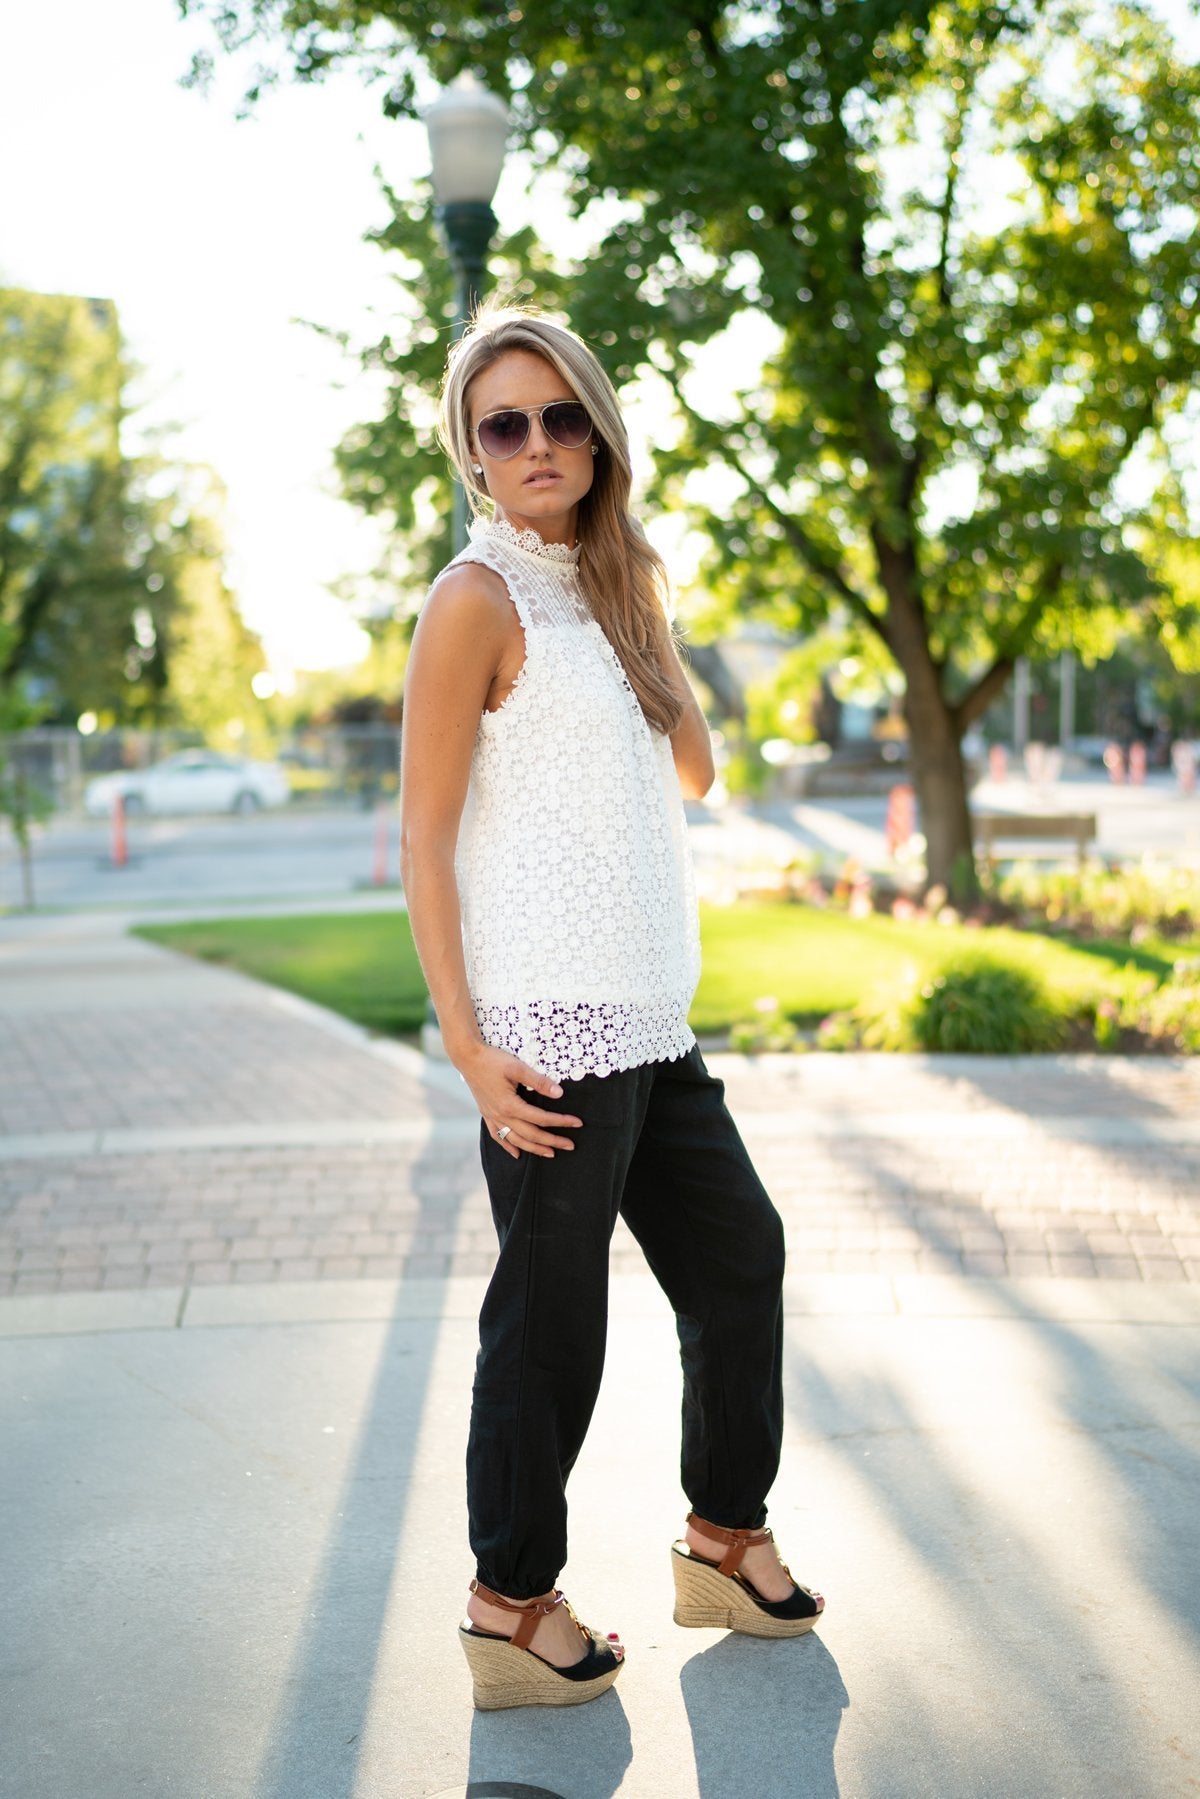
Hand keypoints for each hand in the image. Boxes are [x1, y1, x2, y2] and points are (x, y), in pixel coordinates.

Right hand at [457, 1042, 581, 1158]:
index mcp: (510, 1105)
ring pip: (515, 1140)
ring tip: (550, 1153)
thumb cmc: (493, 1060)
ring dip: (534, 1148)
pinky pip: (497, 1136)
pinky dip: (508, 1147)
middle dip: (552, 1141)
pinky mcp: (486, 1114)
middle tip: (570, 1146)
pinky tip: (516, 1154)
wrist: (468, 1058)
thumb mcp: (517, 1068)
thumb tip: (559, 1093)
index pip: (541, 1118)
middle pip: (531, 1134)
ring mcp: (492, 1117)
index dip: (561, 1122)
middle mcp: (501, 1116)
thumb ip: (539, 1081)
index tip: (578, 1123)